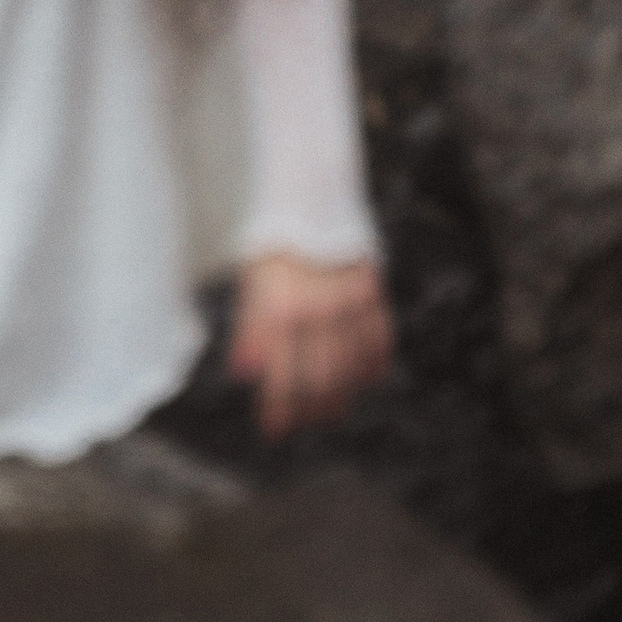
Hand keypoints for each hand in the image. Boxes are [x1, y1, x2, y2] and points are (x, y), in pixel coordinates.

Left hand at [226, 249, 392, 437]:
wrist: (311, 192)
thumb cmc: (273, 239)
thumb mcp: (252, 280)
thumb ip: (250, 329)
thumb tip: (242, 374)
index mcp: (282, 307)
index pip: (282, 378)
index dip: (278, 410)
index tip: (273, 430)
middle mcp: (318, 310)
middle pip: (321, 382)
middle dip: (310, 410)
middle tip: (304, 423)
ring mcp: (350, 302)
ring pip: (352, 369)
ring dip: (342, 396)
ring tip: (331, 411)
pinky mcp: (373, 291)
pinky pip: (379, 342)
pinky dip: (372, 366)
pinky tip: (363, 379)